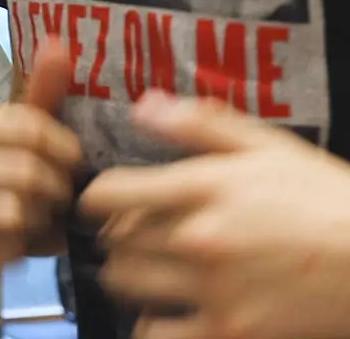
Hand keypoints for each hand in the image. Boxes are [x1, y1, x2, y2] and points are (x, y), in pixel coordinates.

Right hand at [0, 37, 81, 273]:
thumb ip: (42, 94)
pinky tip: (5, 248)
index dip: (64, 151)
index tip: (69, 162)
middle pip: (29, 173)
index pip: (32, 127)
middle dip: (53, 193)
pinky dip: (11, 257)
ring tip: (30, 222)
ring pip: (16, 215)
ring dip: (34, 226)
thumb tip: (58, 44)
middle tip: (52, 199)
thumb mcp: (17, 136)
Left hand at [80, 90, 349, 338]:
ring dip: (128, 276)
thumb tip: (144, 106)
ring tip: (146, 271)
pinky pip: (155, 334)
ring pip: (125, 285)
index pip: (109, 193)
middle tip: (131, 235)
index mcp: (204, 187)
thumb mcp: (269, 147)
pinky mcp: (229, 333)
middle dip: (115, 236)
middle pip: (112, 240)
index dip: (94, 197)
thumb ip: (201, 125)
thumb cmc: (328, 199)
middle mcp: (199, 239)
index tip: (100, 202)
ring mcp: (213, 290)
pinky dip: (151, 323)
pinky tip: (167, 311)